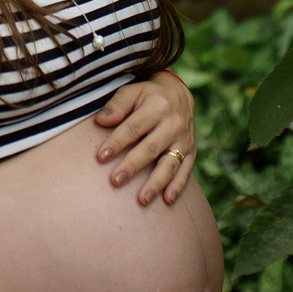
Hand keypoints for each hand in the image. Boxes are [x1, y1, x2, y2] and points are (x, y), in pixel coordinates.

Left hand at [93, 72, 195, 205]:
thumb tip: (100, 121)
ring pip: (170, 164)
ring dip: (156, 183)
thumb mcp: (132, 91)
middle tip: (115, 181)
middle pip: (151, 148)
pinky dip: (178, 186)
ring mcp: (184, 139)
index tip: (101, 156)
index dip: (117, 142)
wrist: (179, 95)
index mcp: (157, 106)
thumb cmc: (147, 96)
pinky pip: (185, 171)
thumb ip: (117, 106)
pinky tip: (167, 200)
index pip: (134, 127)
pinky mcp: (191, 152)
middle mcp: (173, 124)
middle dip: (133, 166)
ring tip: (142, 200)